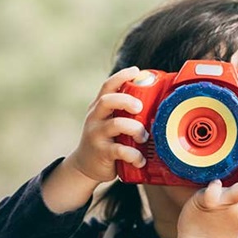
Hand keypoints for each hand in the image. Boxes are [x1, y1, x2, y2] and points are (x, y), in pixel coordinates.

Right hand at [41, 67, 147, 213]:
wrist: (85, 166)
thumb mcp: (108, 122)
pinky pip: (120, 150)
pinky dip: (134, 155)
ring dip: (135, 129)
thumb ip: (123, 113)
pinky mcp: (102, 153)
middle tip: (140, 107)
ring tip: (143, 137)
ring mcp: (96, 135)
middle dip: (126, 100)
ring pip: (116, 125)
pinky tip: (140, 159)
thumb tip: (152, 101)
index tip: (136, 70)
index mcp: (99, 108)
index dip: (121, 76)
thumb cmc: (104, 141)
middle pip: (107, 101)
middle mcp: (95, 118)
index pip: (107, 86)